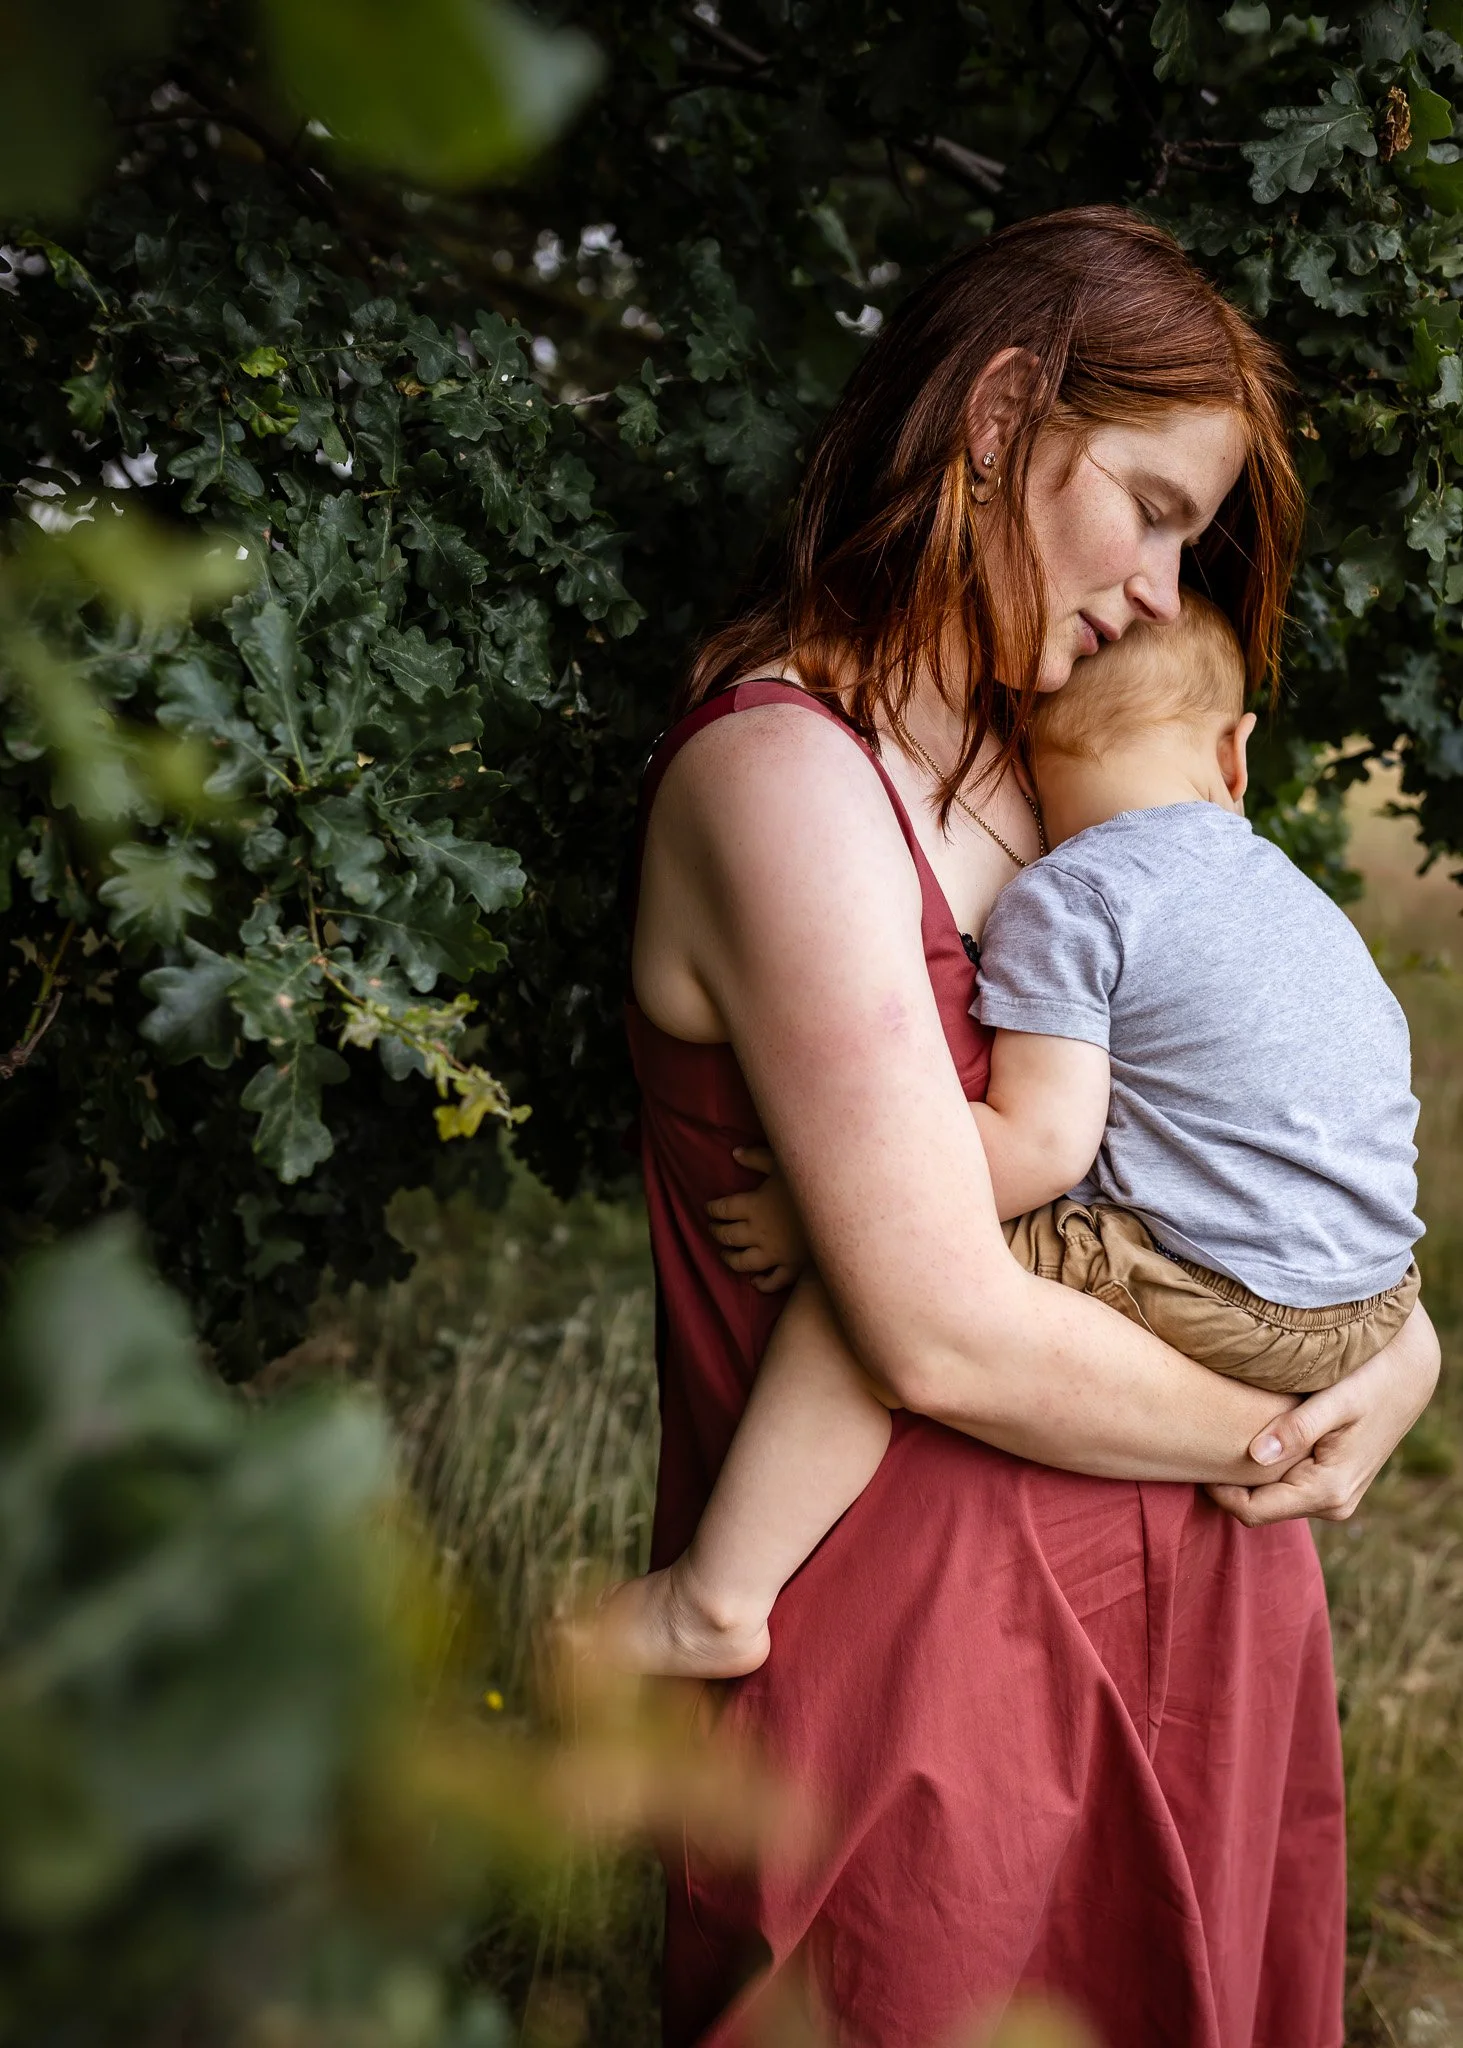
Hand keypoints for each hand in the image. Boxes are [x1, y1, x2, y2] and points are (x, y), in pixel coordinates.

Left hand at [705, 1145, 809, 1293]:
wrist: (840, 1210)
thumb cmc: (810, 1181)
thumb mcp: (782, 1162)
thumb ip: (757, 1157)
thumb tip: (735, 1153)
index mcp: (753, 1206)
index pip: (723, 1209)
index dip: (713, 1209)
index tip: (709, 1208)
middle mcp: (758, 1232)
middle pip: (728, 1236)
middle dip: (716, 1232)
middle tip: (713, 1229)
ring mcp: (774, 1253)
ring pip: (742, 1262)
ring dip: (730, 1258)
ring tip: (725, 1253)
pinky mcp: (792, 1268)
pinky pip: (773, 1281)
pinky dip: (761, 1283)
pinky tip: (755, 1280)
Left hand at [1208, 1302, 1440, 1526]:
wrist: (1409, 1374)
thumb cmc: (1371, 1379)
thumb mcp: (1335, 1399)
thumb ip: (1297, 1428)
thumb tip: (1255, 1456)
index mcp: (1327, 1490)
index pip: (1253, 1511)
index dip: (1218, 1492)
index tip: (1195, 1460)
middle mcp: (1333, 1504)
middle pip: (1259, 1508)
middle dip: (1229, 1483)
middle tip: (1203, 1445)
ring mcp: (1336, 1499)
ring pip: (1273, 1499)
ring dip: (1248, 1475)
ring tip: (1225, 1437)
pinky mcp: (1334, 1486)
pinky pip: (1288, 1487)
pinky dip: (1268, 1469)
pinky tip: (1254, 1438)